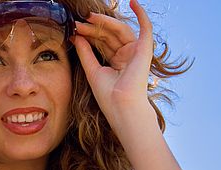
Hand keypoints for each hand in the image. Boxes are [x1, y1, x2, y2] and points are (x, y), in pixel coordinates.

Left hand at [71, 0, 153, 125]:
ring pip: (120, 30)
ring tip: (90, 17)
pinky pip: (145, 28)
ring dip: (105, 22)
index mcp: (116, 63)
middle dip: (93, 28)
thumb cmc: (109, 97)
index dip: (89, 35)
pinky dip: (141, 14)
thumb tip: (76, 36)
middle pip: (109, 35)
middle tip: (78, 22)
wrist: (122, 107)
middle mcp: (127, 56)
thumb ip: (85, 53)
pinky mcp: (145, 50)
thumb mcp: (92, 71)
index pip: (102, 43)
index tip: (74, 30)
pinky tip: (133, 2)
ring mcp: (136, 52)